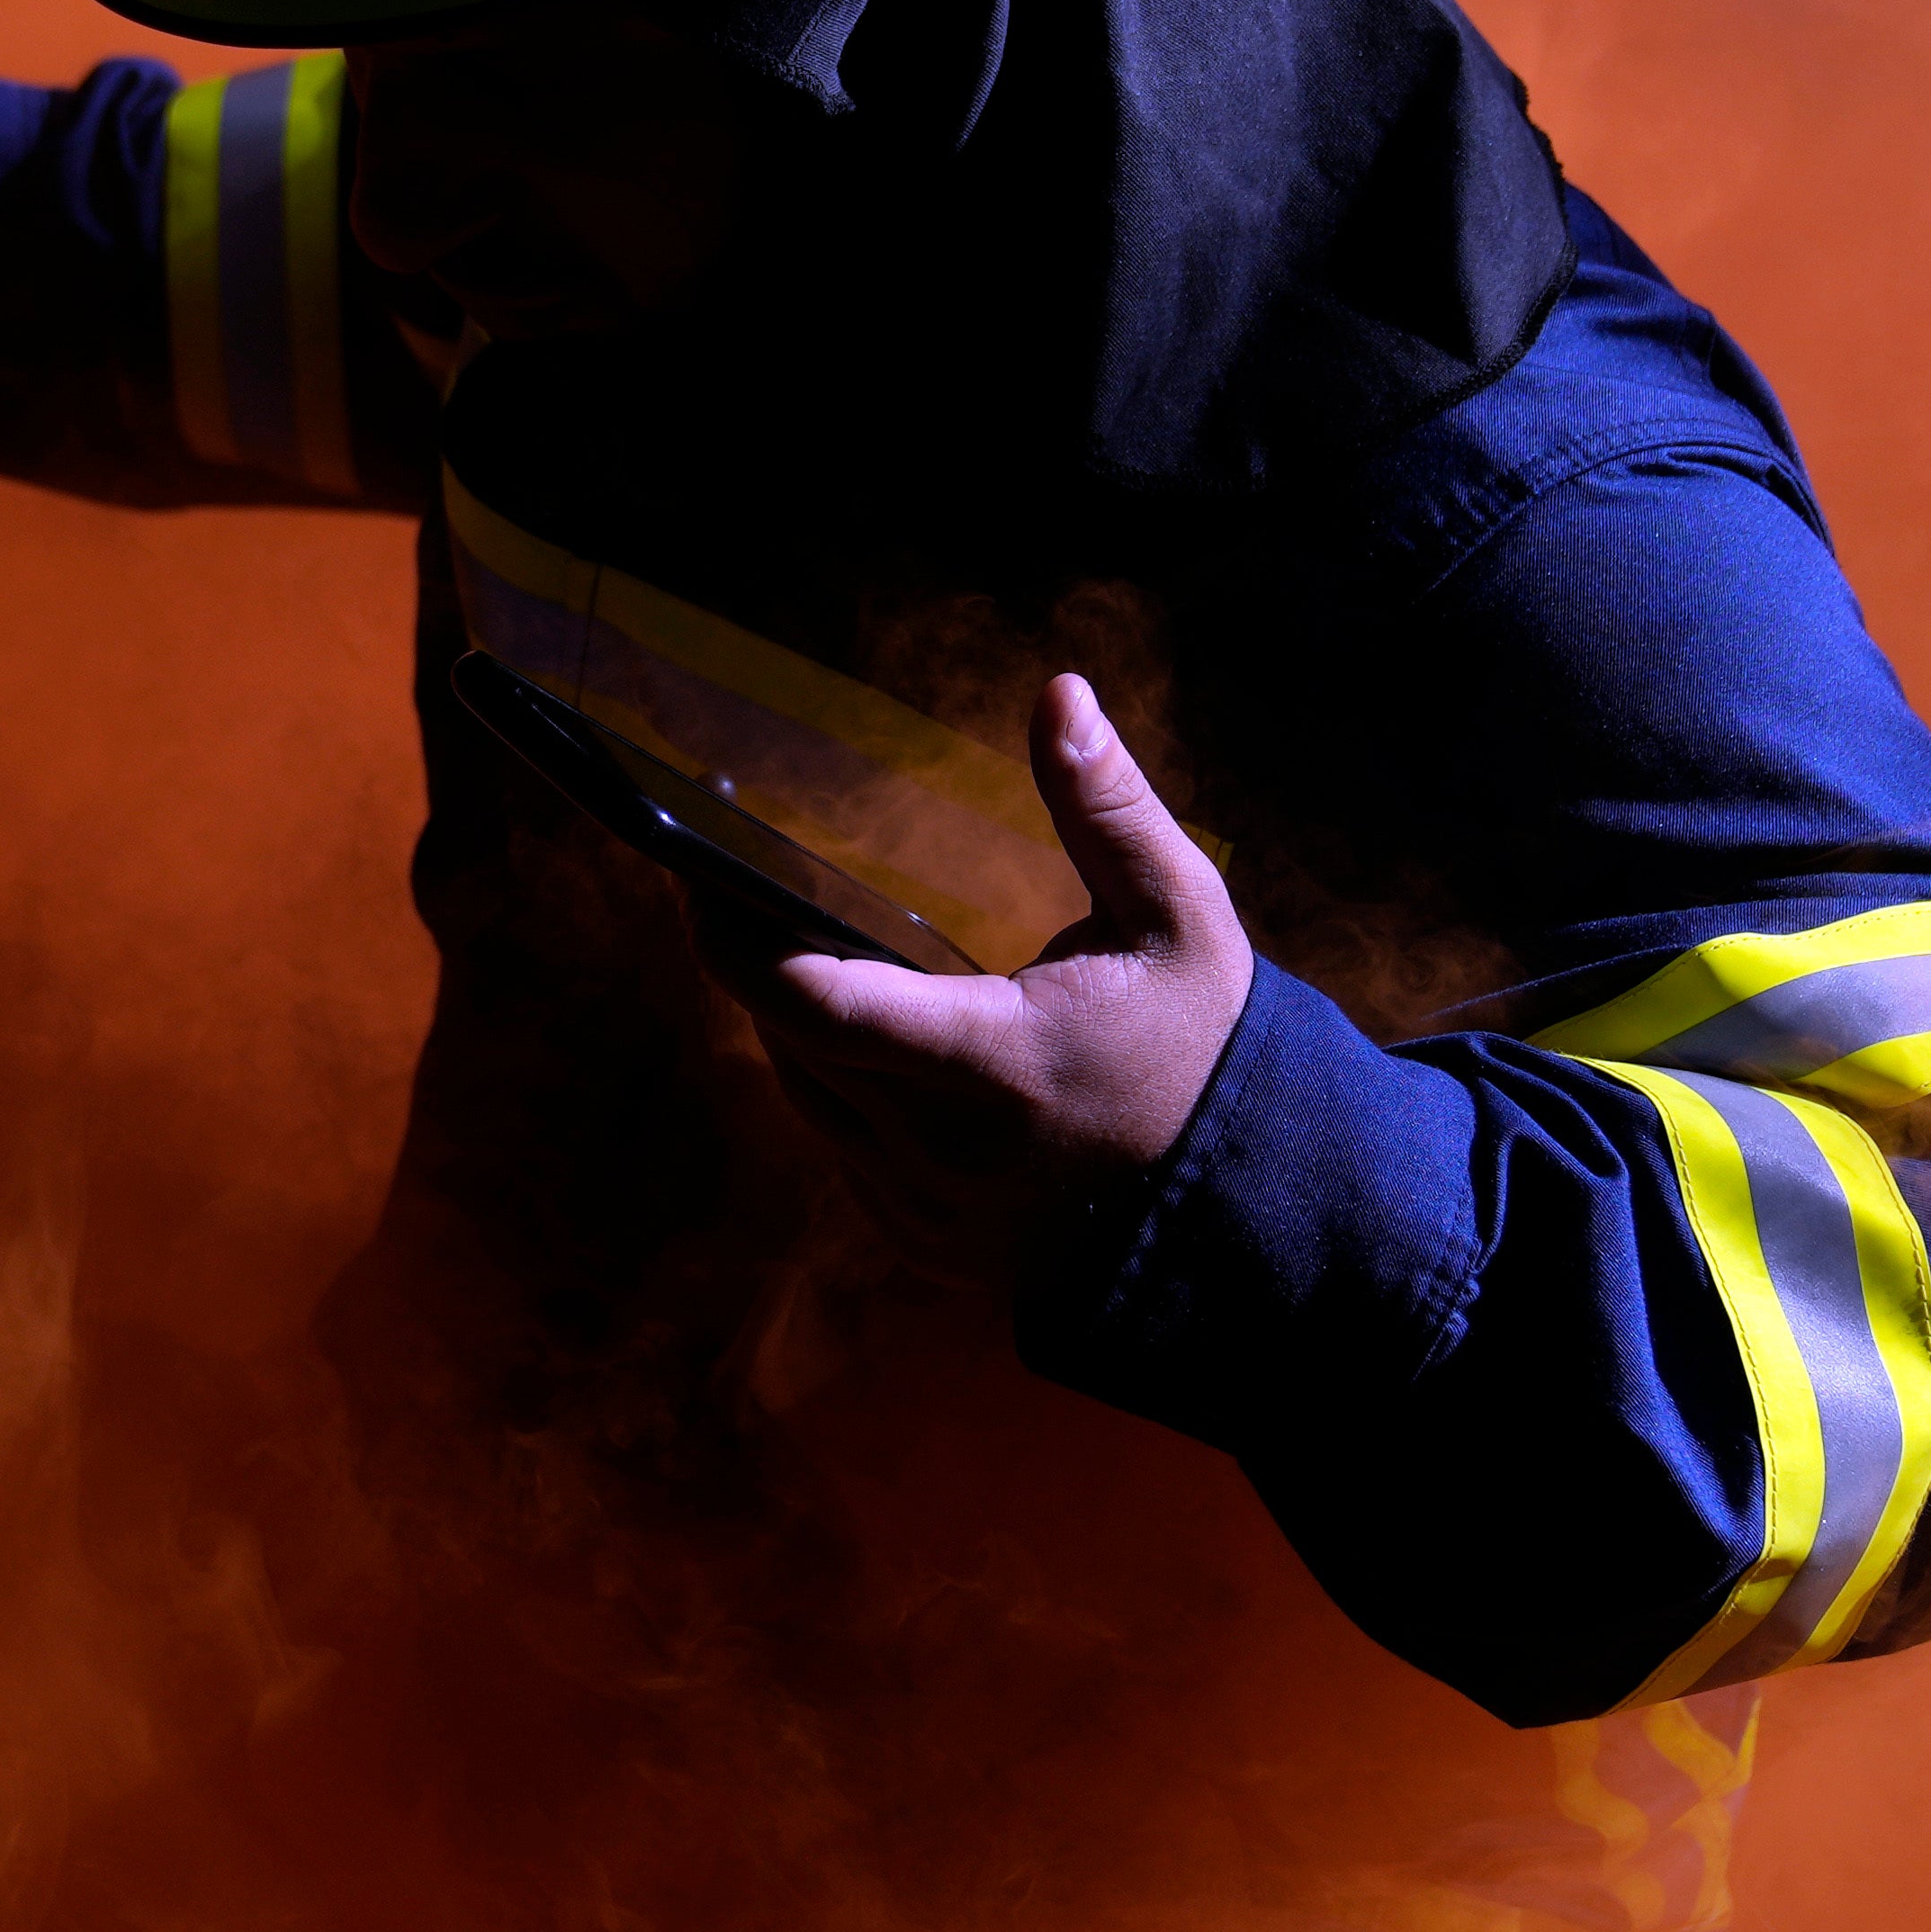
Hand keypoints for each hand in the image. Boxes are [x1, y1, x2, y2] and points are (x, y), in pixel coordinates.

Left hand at [737, 674, 1255, 1262]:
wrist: (1239, 1207)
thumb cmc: (1207, 1046)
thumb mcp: (1177, 914)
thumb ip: (1106, 806)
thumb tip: (1058, 692)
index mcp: (993, 1064)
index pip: (811, 1001)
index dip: (730, 936)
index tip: (691, 869)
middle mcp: (940, 1151)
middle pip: (786, 1039)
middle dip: (750, 958)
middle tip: (723, 880)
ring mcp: (923, 1207)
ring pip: (803, 1094)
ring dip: (788, 1021)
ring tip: (783, 938)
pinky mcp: (919, 1239)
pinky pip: (838, 1146)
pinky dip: (832, 1084)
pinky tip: (851, 1026)